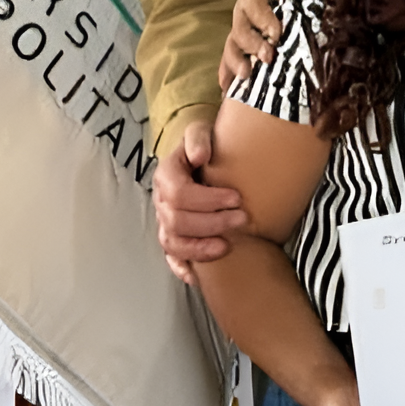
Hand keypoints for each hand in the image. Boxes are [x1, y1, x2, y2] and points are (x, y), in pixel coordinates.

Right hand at [154, 120, 246, 284]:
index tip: (236, 198)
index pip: (179, 193)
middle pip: (176, 220)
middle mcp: (162, 201)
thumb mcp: (201, 131)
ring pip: (171, 243)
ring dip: (199, 248)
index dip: (208, 199)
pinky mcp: (174, 236)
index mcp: (167, 175)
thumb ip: (198, 139)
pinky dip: (183, 267)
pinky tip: (199, 275)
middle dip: (211, 223)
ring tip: (226, 247)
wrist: (204, 155)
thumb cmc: (205, 145)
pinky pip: (171, 258)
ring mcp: (165, 221)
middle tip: (242, 220)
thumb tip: (199, 156)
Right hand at [217, 0, 310, 89]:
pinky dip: (228, 73)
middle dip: (251, 43)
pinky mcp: (245, 47)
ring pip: (233, 44)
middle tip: (267, 57)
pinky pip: (231, 59)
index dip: (260, 16)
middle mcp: (247, 8)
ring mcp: (244, 29)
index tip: (276, 33)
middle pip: (240, 25)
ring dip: (236, 61)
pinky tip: (227, 88)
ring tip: (246, 74)